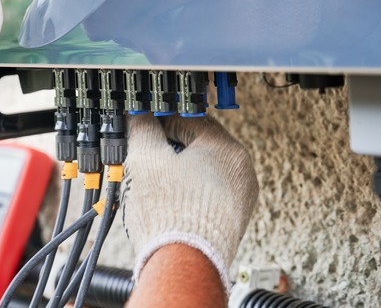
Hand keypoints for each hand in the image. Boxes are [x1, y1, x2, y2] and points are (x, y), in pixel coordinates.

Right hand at [121, 114, 258, 293]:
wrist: (183, 263)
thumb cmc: (171, 216)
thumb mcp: (146, 158)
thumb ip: (142, 128)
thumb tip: (139, 116)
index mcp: (228, 150)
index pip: (190, 120)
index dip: (161, 122)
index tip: (144, 128)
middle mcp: (241, 172)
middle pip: (198, 147)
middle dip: (169, 150)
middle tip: (145, 158)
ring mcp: (239, 199)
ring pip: (202, 173)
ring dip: (177, 174)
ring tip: (154, 185)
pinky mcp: (231, 222)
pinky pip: (206, 196)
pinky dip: (186, 195)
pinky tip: (167, 205)